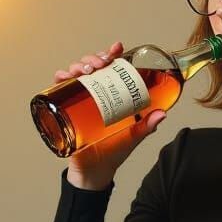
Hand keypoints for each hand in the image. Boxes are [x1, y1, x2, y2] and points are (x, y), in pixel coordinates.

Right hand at [54, 41, 167, 187]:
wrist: (93, 173)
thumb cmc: (112, 154)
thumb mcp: (132, 137)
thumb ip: (146, 127)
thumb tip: (163, 113)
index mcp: (111, 96)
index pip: (111, 69)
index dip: (113, 55)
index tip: (117, 48)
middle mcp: (94, 95)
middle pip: (92, 66)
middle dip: (94, 58)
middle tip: (100, 63)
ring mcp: (78, 101)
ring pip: (75, 73)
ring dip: (78, 65)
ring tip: (85, 70)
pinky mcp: (63, 110)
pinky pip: (58, 90)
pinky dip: (60, 79)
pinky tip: (64, 77)